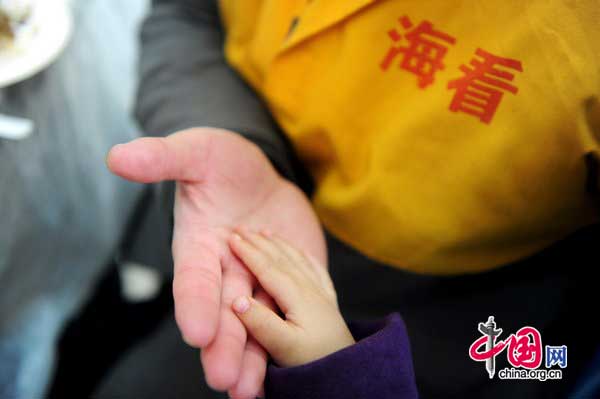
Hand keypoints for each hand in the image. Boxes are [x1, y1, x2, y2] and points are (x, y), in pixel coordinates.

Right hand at [106, 128, 325, 397]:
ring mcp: (261, 279)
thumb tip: (117, 157)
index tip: (196, 332)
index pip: (194, 280)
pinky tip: (302, 359)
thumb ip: (163, 158)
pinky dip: (299, 330)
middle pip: (226, 313)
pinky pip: (298, 304)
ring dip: (256, 355)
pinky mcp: (293, 277)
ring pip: (259, 322)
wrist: (258, 175)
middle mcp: (227, 272)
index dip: (194, 304)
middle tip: (225, 380)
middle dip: (225, 346)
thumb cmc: (220, 162)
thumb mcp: (195, 152)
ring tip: (253, 388)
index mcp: (200, 247)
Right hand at [229, 229, 353, 367]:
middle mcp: (309, 289)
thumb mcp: (284, 347)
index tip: (232, 237)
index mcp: (296, 296)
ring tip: (266, 233)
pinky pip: (316, 270)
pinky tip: (302, 253)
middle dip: (260, 242)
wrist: (351, 374)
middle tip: (242, 229)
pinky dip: (304, 257)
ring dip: (279, 244)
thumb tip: (237, 300)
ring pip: (298, 260)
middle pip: (281, 259)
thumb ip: (260, 322)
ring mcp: (321, 294)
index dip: (248, 252)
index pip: (268, 267)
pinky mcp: (329, 302)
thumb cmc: (315, 363)